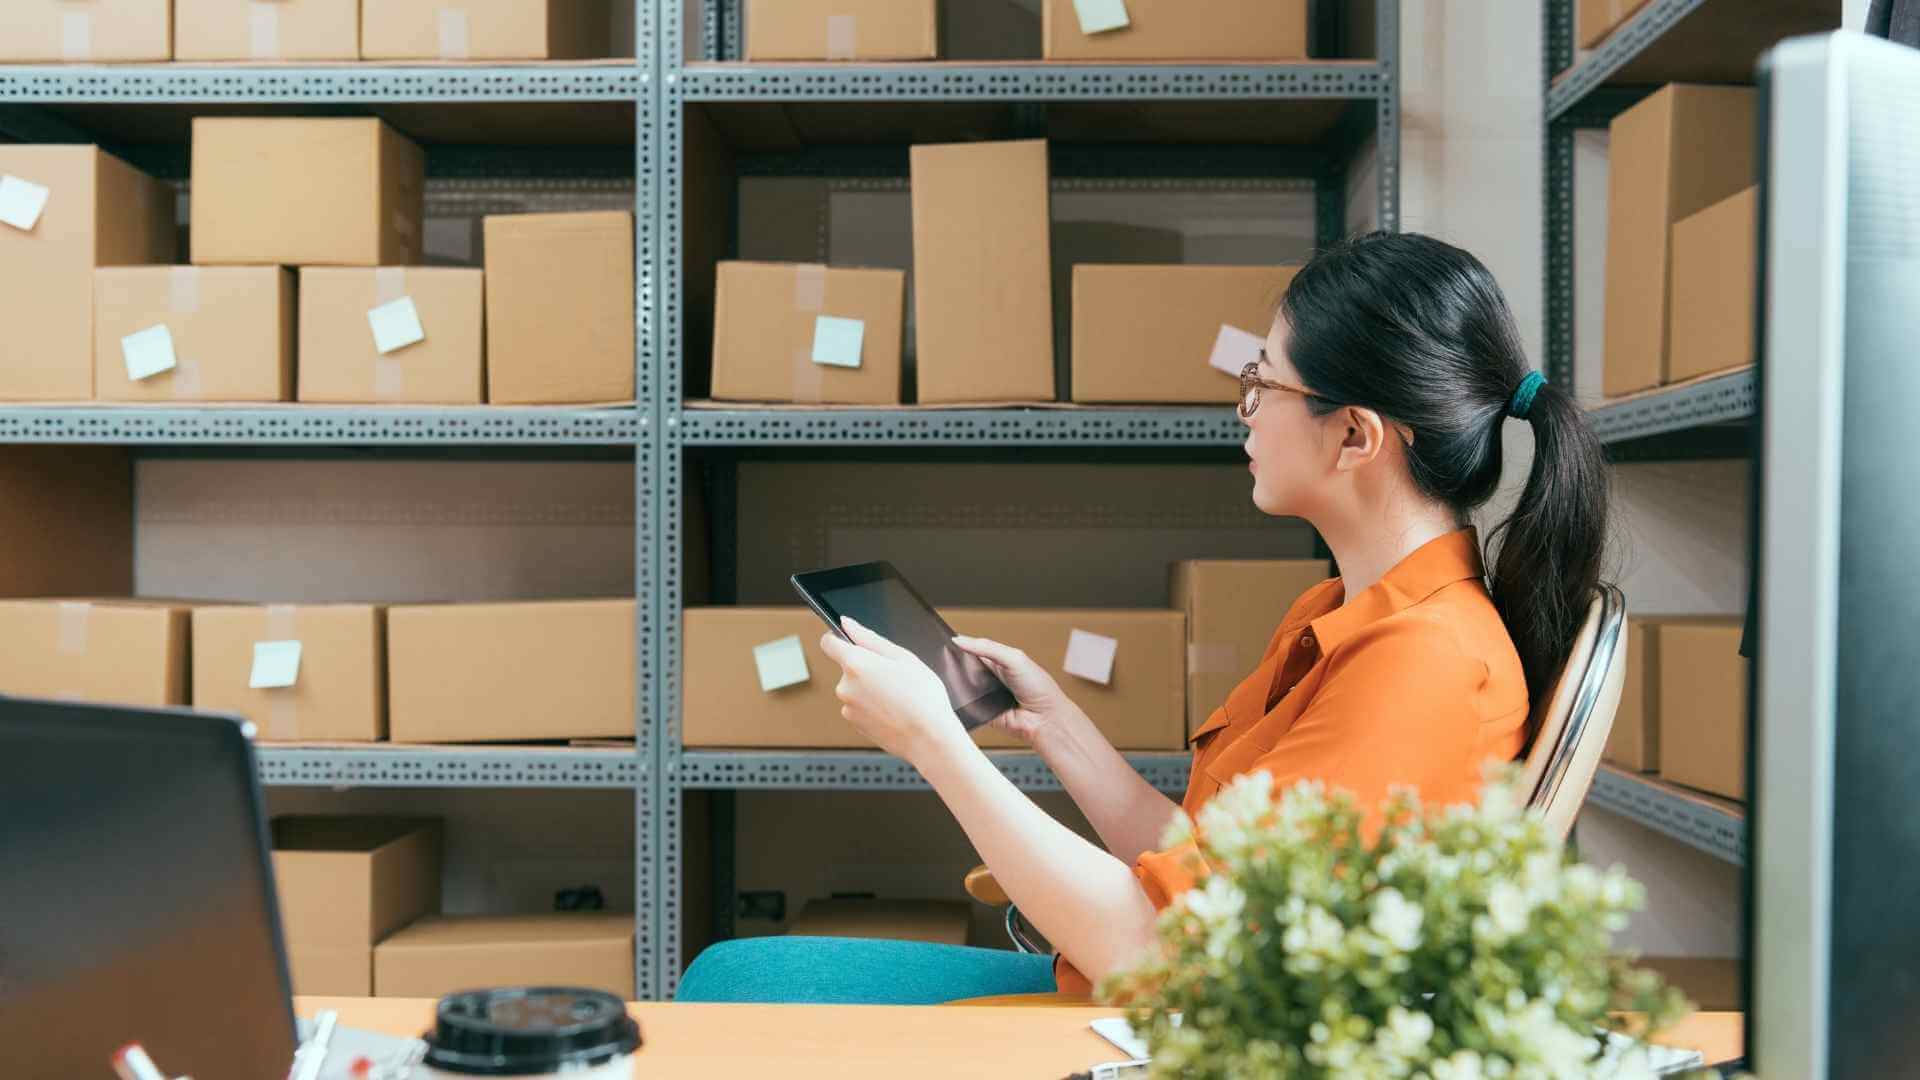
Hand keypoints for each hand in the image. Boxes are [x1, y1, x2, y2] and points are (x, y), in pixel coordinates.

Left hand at [819, 616, 969, 764]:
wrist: (929, 738)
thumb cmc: (922, 698)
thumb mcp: (903, 657)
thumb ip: (869, 638)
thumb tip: (847, 624)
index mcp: (856, 663)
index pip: (828, 643)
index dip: (838, 638)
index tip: (850, 641)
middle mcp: (845, 686)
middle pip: (848, 668)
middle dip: (866, 668)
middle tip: (895, 676)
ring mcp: (848, 707)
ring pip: (856, 688)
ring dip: (871, 689)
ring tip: (898, 696)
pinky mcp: (854, 724)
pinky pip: (860, 707)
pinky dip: (873, 706)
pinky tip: (894, 710)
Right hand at [951, 634, 1081, 746]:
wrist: (1045, 719)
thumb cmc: (1039, 687)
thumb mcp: (1014, 658)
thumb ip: (987, 647)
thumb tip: (959, 640)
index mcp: (999, 659)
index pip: (973, 648)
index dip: (960, 644)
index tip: (944, 641)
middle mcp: (991, 676)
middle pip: (965, 667)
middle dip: (955, 664)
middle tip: (944, 661)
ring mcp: (986, 694)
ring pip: (962, 686)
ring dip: (958, 683)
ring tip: (953, 679)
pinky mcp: (981, 711)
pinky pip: (966, 705)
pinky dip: (962, 701)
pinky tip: (960, 696)